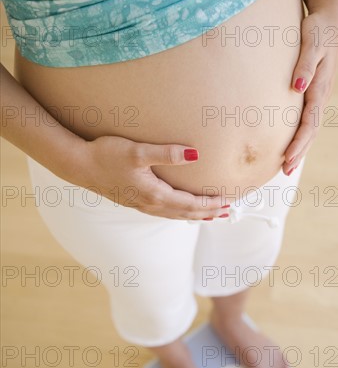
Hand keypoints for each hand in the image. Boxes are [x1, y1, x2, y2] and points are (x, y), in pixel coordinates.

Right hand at [78, 135, 225, 219]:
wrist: (80, 165)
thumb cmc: (106, 156)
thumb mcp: (137, 151)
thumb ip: (167, 153)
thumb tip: (195, 154)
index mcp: (154, 194)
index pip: (190, 203)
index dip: (210, 203)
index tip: (227, 201)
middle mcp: (150, 204)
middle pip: (186, 213)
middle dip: (208, 212)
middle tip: (227, 212)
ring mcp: (142, 205)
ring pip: (175, 215)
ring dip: (195, 215)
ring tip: (211, 215)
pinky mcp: (135, 201)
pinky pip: (164, 212)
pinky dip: (179, 213)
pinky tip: (180, 209)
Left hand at [282, 9, 337, 174]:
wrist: (330, 20)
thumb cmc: (317, 30)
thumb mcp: (311, 43)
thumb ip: (304, 65)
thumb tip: (297, 87)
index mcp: (320, 88)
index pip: (309, 123)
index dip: (299, 143)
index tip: (288, 159)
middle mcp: (321, 95)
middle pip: (311, 131)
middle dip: (299, 152)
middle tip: (286, 172)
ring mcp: (319, 96)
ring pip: (310, 128)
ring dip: (301, 148)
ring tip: (289, 166)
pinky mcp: (314, 93)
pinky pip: (307, 119)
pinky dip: (301, 135)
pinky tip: (292, 144)